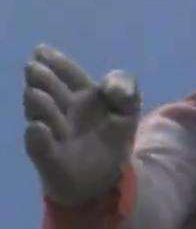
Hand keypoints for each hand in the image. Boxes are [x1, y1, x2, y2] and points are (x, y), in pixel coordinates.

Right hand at [23, 44, 140, 205]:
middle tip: (34, 68)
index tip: (42, 51)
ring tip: (37, 94)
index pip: (68, 75)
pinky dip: (37, 138)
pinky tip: (36, 128)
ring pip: (42, 115)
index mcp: (82, 95)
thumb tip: (108, 87)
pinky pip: (41, 148)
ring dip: (40, 104)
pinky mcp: (51, 160)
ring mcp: (54, 134)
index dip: (56, 62)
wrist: (107, 177)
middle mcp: (63, 111)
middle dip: (43, 79)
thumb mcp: (129, 108)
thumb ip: (126, 87)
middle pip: (50, 91)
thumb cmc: (113, 136)